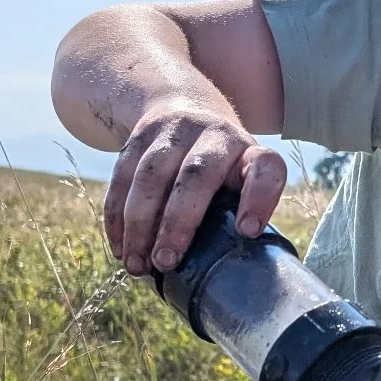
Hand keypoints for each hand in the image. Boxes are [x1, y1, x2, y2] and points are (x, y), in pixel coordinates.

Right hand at [104, 100, 286, 274]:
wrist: (181, 102)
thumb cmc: (218, 166)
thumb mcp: (238, 179)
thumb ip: (233, 214)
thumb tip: (221, 278)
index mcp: (248, 151)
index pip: (264, 169)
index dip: (258, 199)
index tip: (247, 231)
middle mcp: (214, 134)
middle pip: (195, 175)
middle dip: (177, 223)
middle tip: (165, 262)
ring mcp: (173, 130)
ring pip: (150, 175)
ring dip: (139, 225)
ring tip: (137, 265)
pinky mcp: (139, 134)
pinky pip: (122, 177)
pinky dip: (117, 217)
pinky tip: (120, 247)